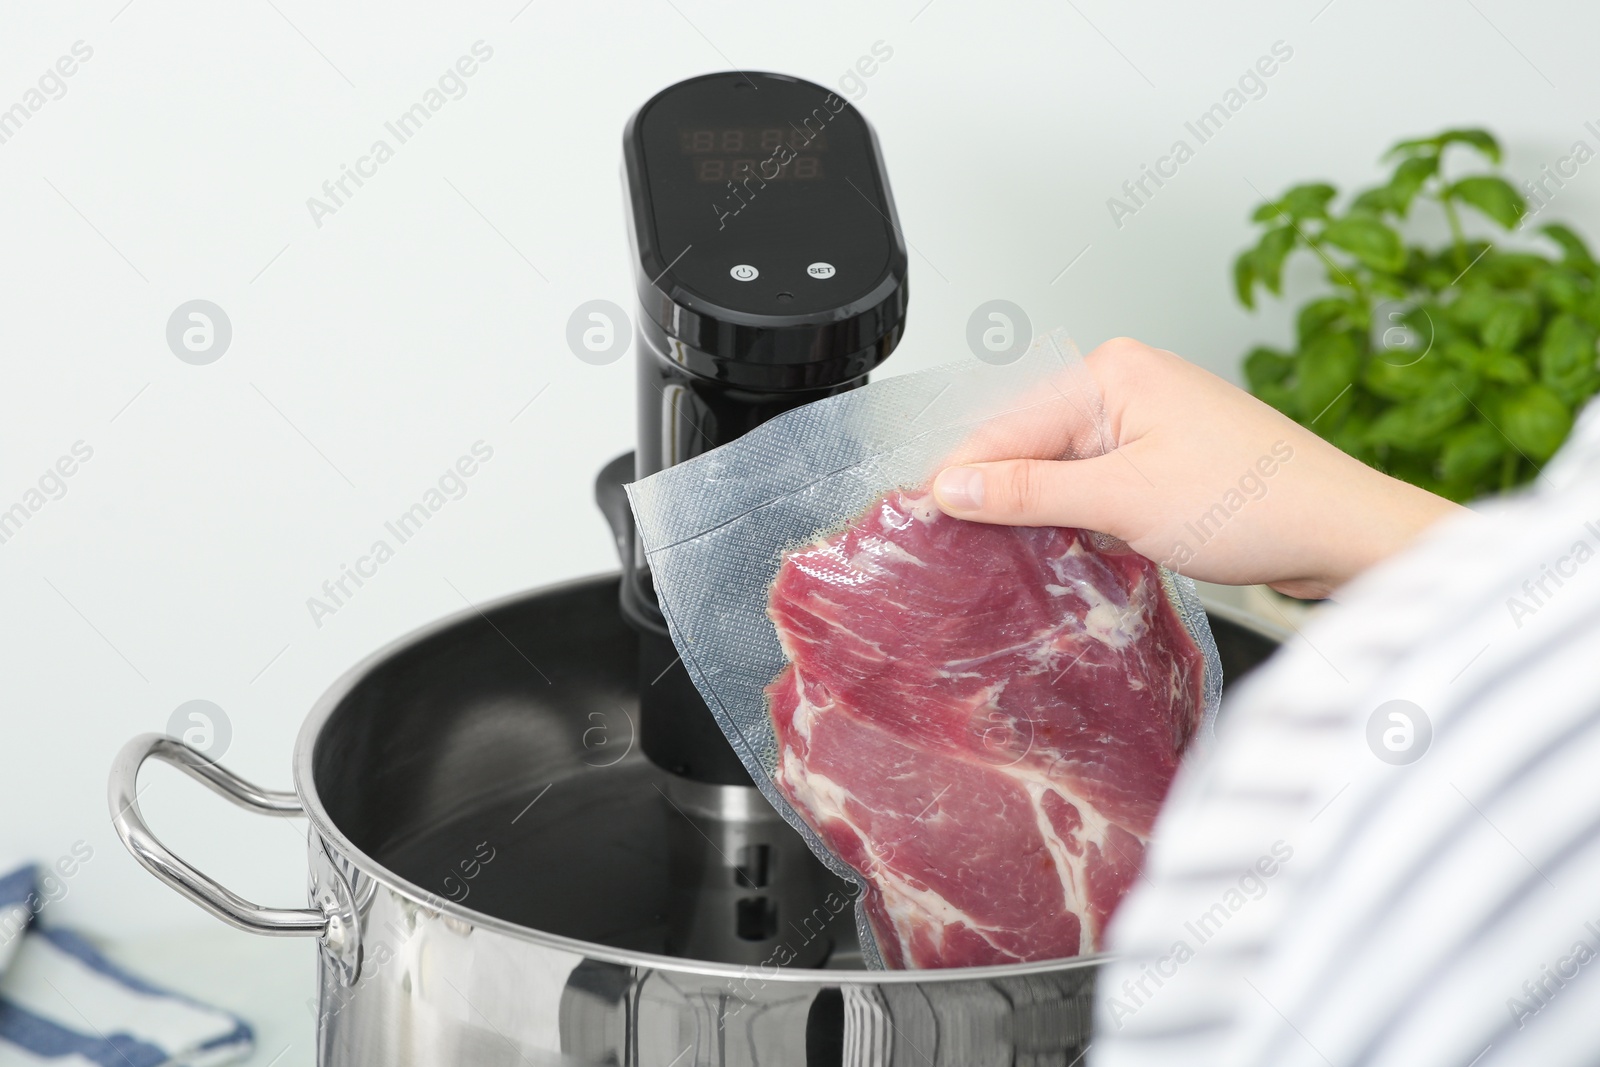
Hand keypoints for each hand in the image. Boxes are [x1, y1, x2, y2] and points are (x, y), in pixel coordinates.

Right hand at [931, 337, 1464, 598]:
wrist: (1345, 534)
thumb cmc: (1257, 504)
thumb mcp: (1122, 500)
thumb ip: (1027, 492)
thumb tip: (951, 486)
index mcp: (1113, 370)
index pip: (1007, 423)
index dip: (962, 476)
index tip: (922, 521)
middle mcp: (1129, 383)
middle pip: (1030, 442)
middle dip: (1000, 495)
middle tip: (962, 550)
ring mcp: (1151, 420)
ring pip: (1063, 467)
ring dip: (1041, 511)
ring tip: (1011, 554)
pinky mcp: (1168, 458)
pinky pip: (1097, 483)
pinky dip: (1079, 516)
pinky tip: (1070, 549)